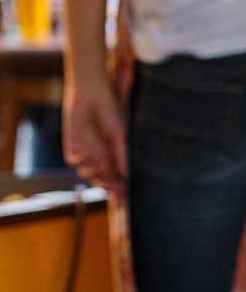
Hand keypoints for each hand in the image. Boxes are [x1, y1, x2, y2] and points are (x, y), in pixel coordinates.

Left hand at [62, 76, 127, 195]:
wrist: (91, 92)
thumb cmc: (109, 110)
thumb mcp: (119, 136)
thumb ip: (121, 156)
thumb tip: (127, 176)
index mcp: (112, 154)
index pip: (116, 177)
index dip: (120, 189)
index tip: (126, 199)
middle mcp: (99, 155)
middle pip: (102, 180)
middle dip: (109, 187)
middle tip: (117, 191)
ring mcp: (85, 151)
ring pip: (88, 174)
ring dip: (96, 176)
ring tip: (104, 170)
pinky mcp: (72, 144)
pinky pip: (74, 161)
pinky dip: (82, 163)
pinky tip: (89, 157)